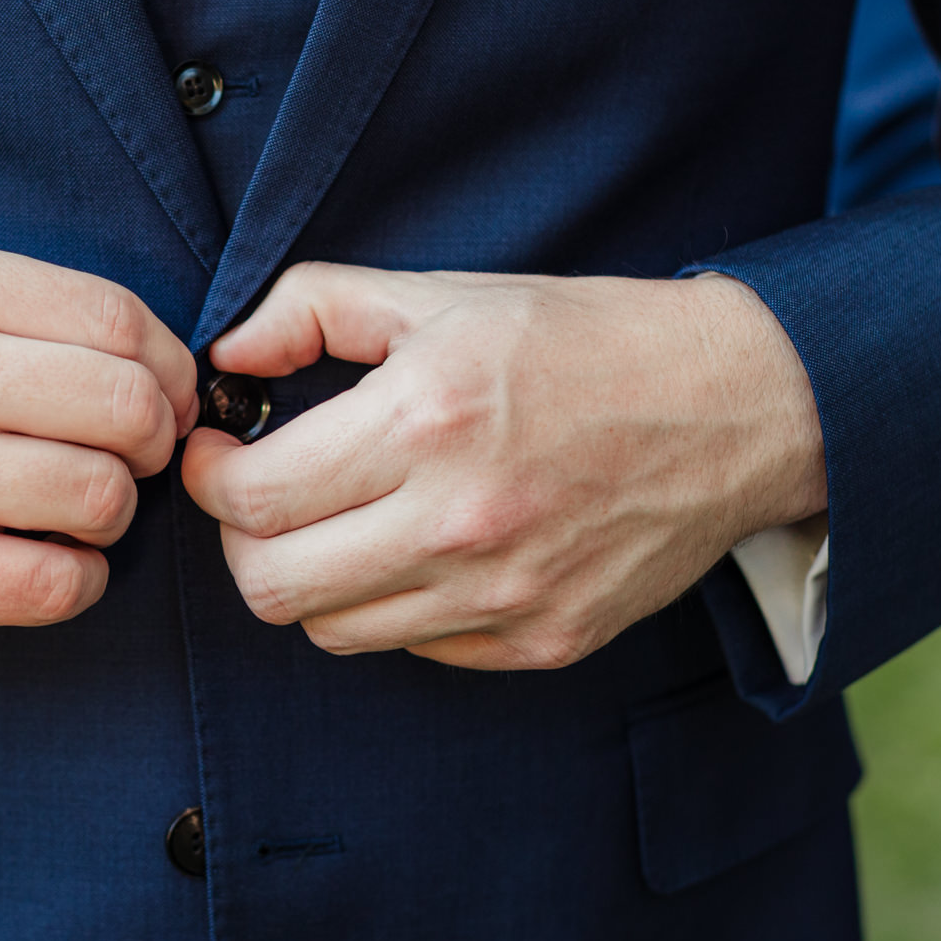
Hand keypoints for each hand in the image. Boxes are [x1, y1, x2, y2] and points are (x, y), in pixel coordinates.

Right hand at [0, 239, 197, 642]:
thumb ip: (14, 308)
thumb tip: (155, 362)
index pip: (118, 320)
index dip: (170, 368)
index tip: (166, 397)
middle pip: (125, 407)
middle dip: (153, 441)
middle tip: (131, 458)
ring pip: (100, 496)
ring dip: (114, 514)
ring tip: (79, 511)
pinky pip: (54, 583)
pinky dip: (80, 580)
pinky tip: (54, 564)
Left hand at [179, 264, 824, 669]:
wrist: (735, 407)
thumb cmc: (580, 340)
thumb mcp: (441, 292)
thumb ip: (312, 308)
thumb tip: (225, 355)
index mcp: (426, 421)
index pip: (250, 499)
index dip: (205, 478)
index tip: (214, 452)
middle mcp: (459, 523)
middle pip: (271, 588)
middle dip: (240, 541)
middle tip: (257, 497)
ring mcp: (503, 596)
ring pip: (332, 631)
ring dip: (311, 578)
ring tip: (337, 522)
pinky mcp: (541, 642)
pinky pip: (414, 648)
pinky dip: (393, 607)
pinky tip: (418, 549)